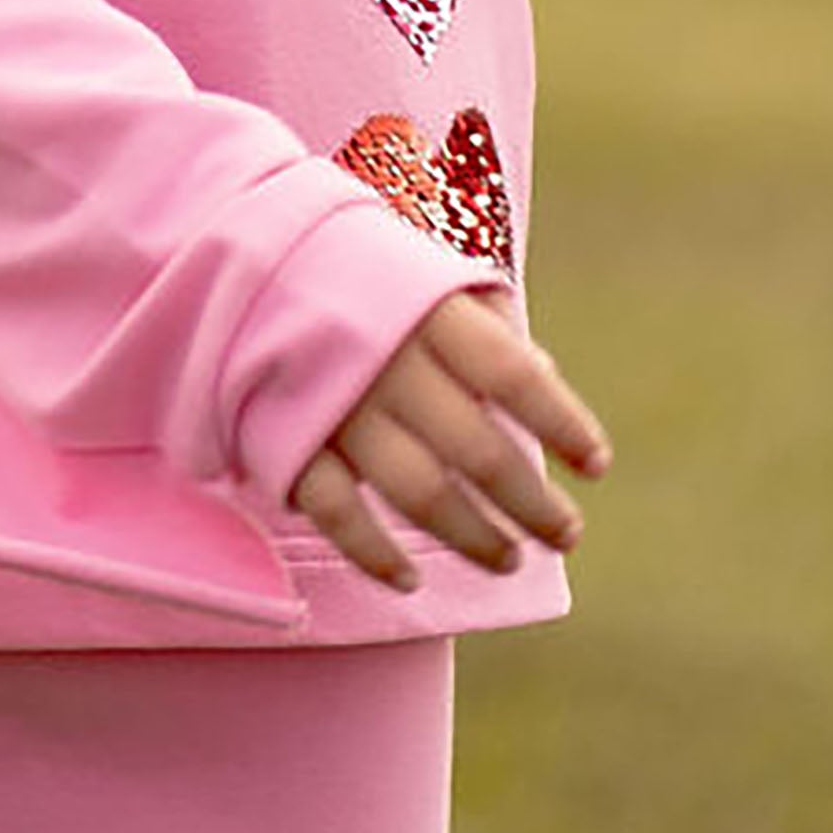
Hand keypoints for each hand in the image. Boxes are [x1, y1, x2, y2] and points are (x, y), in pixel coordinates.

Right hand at [290, 286, 610, 590]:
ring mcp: (335, 403)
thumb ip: (481, 320)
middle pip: (476, 448)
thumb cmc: (353, 269)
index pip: (513, 375)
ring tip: (508, 558)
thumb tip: (543, 372)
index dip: (562, 423)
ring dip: (471, 534)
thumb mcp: (421, 271)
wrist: (235, 252)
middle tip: (566, 534)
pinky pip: (336, 511)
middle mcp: (387, 358)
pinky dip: (373, 552)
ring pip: (417, 490)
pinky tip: (410, 579)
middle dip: (530, 502)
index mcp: (427, 308)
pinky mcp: (286, 438)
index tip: (597, 466)